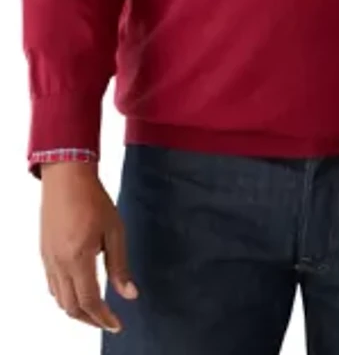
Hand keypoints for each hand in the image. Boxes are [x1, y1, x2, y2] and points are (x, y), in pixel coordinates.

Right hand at [40, 162, 137, 332]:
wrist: (67, 177)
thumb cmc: (93, 199)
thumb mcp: (115, 230)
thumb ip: (120, 265)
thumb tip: (129, 294)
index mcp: (78, 258)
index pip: (89, 301)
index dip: (104, 318)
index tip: (117, 324)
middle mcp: (59, 263)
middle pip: (71, 307)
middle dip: (90, 319)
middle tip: (108, 321)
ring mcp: (48, 259)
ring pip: (59, 299)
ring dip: (77, 310)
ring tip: (96, 310)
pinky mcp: (44, 253)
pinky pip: (52, 285)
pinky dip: (65, 296)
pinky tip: (79, 290)